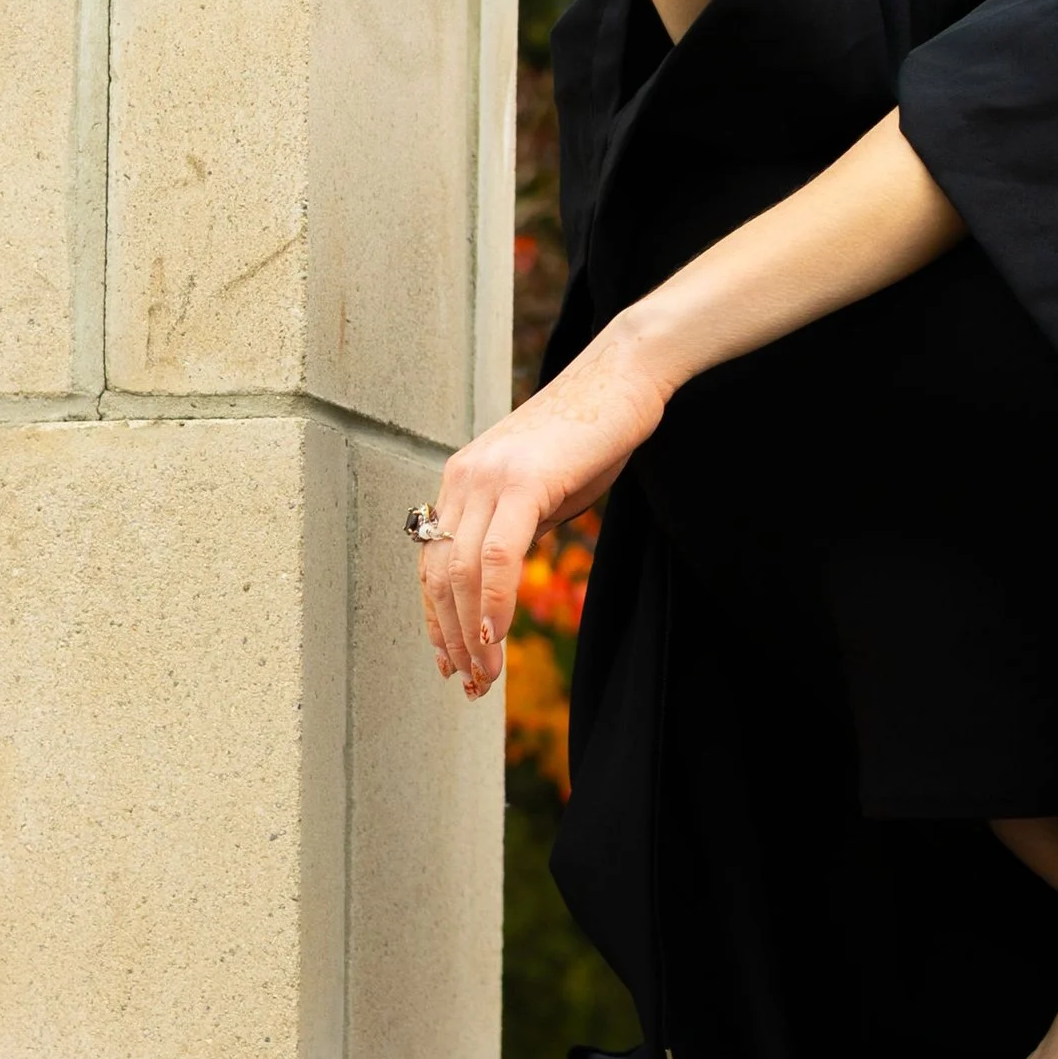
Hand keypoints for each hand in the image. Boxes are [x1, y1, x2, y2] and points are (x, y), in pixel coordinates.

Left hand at [418, 322, 669, 695]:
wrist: (625, 376)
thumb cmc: (594, 431)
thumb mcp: (546, 487)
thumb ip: (518, 526)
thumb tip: (503, 579)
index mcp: (462, 478)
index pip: (432, 561)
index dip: (436, 618)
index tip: (451, 660)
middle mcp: (462, 477)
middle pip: (436, 575)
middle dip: (450, 637)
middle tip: (470, 682)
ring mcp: (487, 477)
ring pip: (458, 572)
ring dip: (470, 633)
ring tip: (485, 674)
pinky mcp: (521, 481)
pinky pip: (495, 556)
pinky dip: (492, 602)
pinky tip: (497, 636)